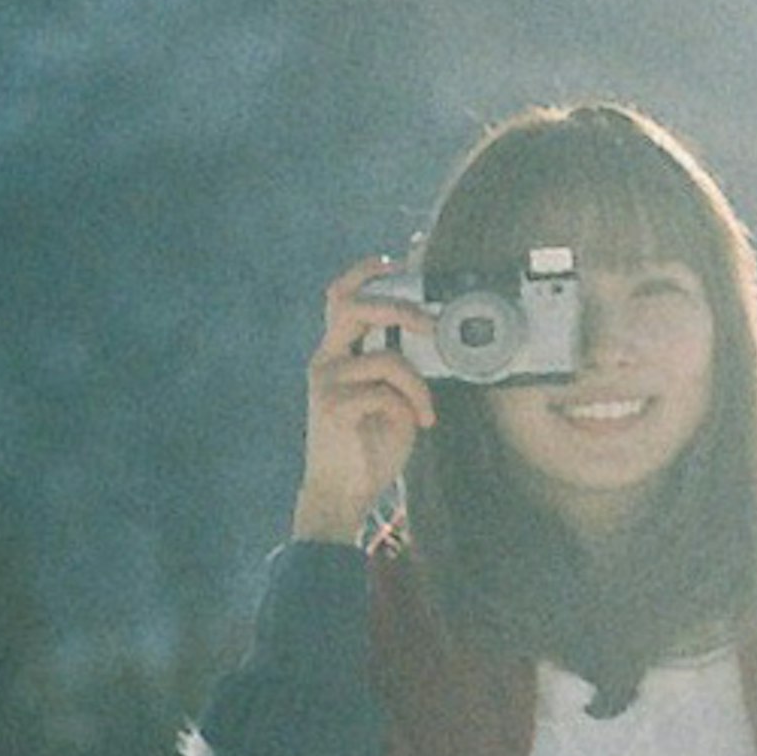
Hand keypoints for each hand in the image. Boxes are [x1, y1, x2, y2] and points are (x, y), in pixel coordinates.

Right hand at [291, 256, 435, 542]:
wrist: (343, 493)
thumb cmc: (368, 445)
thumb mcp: (391, 397)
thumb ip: (399, 367)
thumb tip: (430, 334)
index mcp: (336, 353)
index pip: (340, 297)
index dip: (364, 273)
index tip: (395, 262)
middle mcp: (325, 361)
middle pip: (352, 307)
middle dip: (398, 307)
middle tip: (431, 325)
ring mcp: (326, 382)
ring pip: (384, 358)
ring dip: (416, 384)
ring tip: (425, 410)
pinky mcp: (332, 407)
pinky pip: (384, 391)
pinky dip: (410, 405)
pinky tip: (417, 424)